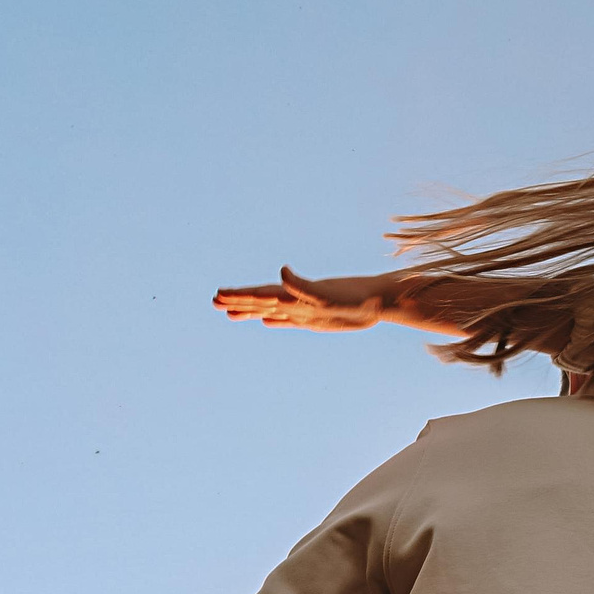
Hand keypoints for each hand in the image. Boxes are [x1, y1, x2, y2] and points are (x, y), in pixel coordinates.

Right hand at [212, 268, 394, 331]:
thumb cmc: (357, 297)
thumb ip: (302, 286)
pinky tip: (267, 321)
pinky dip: (276, 321)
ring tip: (229, 313)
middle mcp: (297, 302)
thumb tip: (282, 272)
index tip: (219, 295)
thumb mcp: (328, 294)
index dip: (240, 296)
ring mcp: (305, 311)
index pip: (262, 295)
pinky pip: (290, 321)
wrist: (380, 301)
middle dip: (238, 302)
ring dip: (251, 312)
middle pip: (261, 302)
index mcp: (296, 295)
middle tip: (214, 300)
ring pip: (271, 311)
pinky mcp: (316, 320)